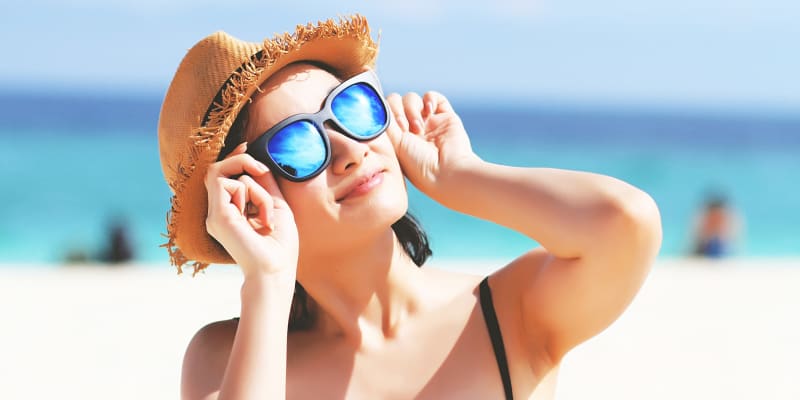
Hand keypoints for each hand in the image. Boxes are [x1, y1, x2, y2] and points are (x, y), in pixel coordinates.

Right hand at [204, 143, 298, 278]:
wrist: (276, 270)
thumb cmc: (280, 246)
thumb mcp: (277, 207)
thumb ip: (265, 185)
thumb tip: (258, 164)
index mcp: (229, 213)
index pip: (222, 177)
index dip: (232, 158)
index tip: (246, 145)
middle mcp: (218, 213)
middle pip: (217, 170)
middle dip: (240, 160)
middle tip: (262, 170)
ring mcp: (215, 214)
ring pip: (225, 174)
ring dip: (256, 189)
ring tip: (267, 213)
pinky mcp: (217, 215)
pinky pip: (229, 183)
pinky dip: (252, 194)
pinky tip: (261, 218)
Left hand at [385, 91, 478, 197]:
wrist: (447, 172)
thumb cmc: (418, 165)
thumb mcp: (394, 145)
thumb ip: (386, 123)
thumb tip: (379, 105)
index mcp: (396, 138)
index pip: (385, 113)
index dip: (385, 113)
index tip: (391, 127)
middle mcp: (411, 129)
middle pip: (397, 102)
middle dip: (398, 111)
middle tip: (405, 128)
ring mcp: (428, 122)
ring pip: (412, 99)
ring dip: (412, 109)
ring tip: (418, 128)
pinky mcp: (445, 117)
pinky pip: (433, 97)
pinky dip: (429, 99)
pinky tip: (429, 110)